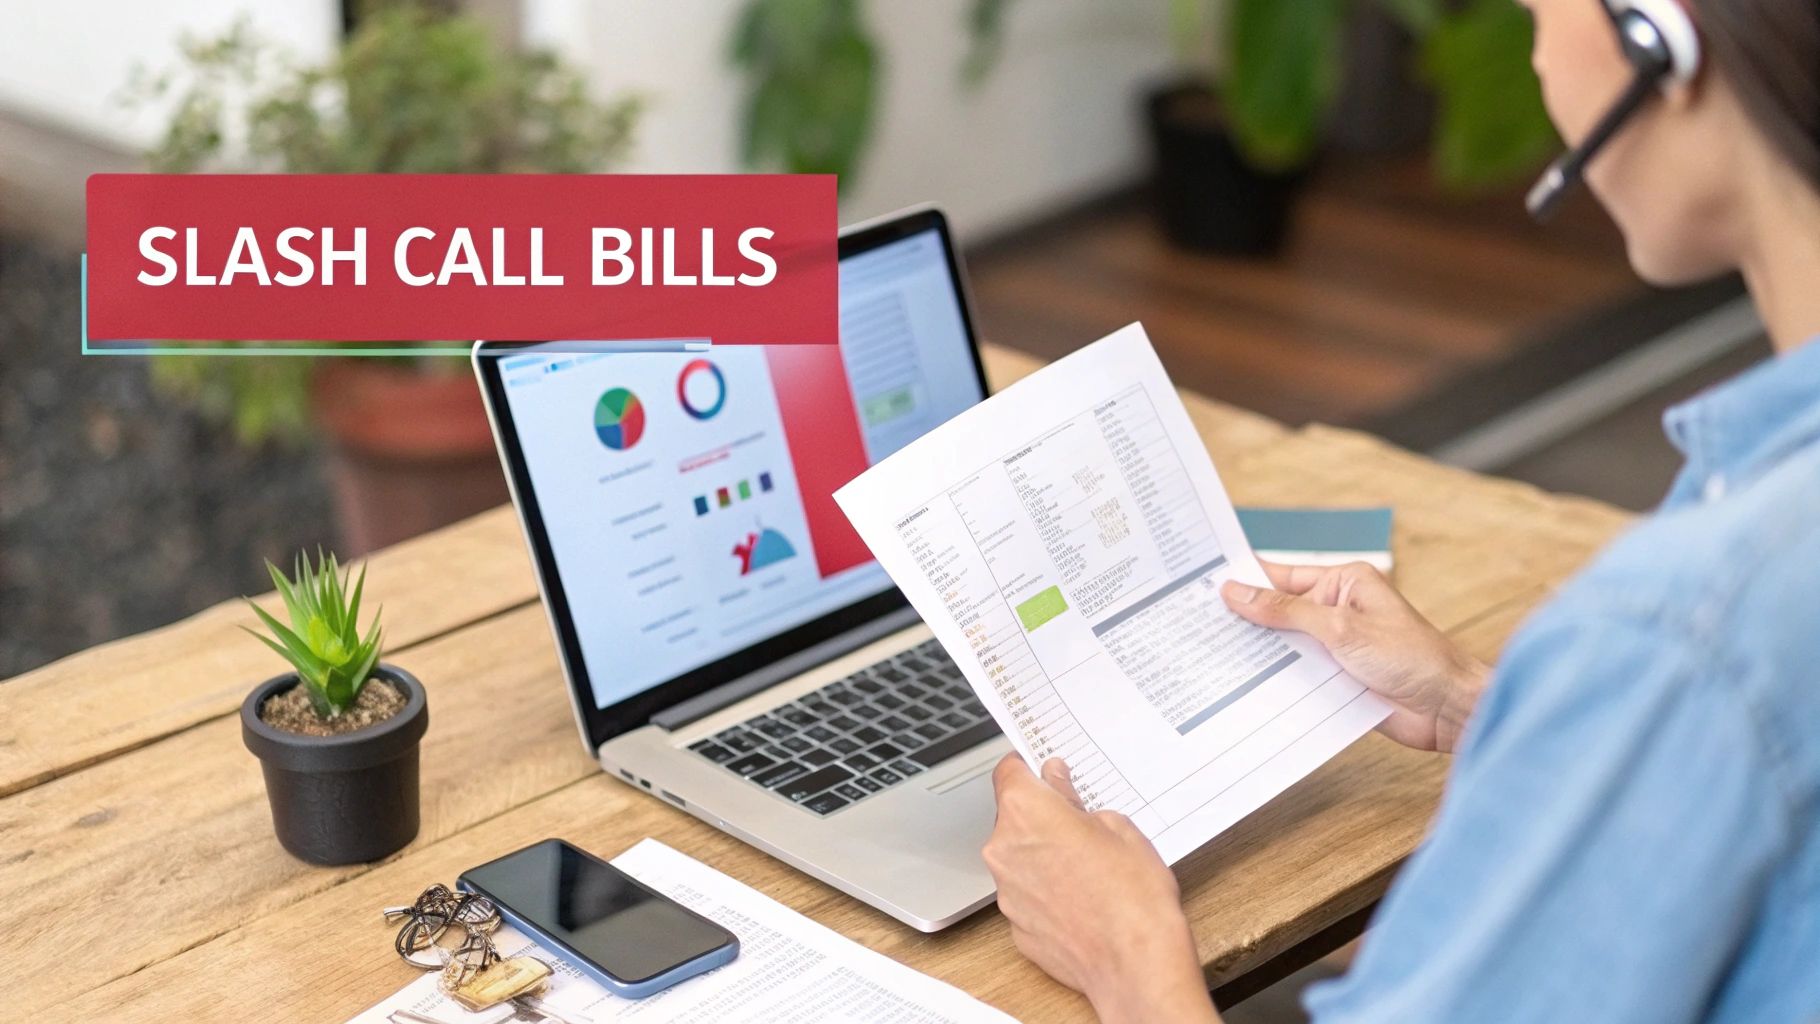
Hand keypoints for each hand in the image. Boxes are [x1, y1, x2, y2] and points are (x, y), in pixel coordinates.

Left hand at [984, 755, 1218, 1023]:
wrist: (1135, 963)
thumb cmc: (1133, 895)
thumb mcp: (1117, 826)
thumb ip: (1075, 801)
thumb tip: (1058, 786)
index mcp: (1026, 812)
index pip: (1009, 771)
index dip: (1028, 769)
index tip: (1042, 771)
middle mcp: (1004, 850)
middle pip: (1012, 818)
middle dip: (1040, 818)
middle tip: (1080, 825)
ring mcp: (1006, 893)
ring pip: (1018, 859)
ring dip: (1042, 857)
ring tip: (1087, 869)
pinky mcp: (1015, 927)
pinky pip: (1026, 895)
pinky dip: (1045, 892)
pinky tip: (1080, 899)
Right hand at [1222, 560, 1488, 752]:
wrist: (1449, 709)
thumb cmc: (1412, 658)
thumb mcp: (1340, 628)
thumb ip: (1286, 612)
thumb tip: (1239, 592)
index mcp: (1344, 582)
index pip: (1283, 576)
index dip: (1246, 580)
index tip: (1205, 582)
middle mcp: (1339, 610)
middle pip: (1280, 612)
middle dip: (1245, 621)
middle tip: (1198, 624)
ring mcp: (1339, 646)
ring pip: (1286, 647)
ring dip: (1260, 654)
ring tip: (1211, 656)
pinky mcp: (1339, 678)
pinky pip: (1299, 675)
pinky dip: (1277, 681)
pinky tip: (1245, 687)